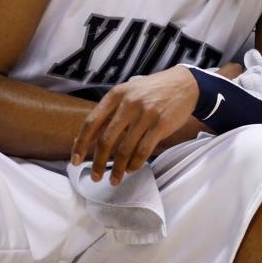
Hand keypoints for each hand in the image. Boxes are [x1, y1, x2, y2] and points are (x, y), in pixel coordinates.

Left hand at [71, 66, 199, 184]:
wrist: (185, 84)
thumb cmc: (154, 90)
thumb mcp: (129, 92)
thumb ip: (112, 111)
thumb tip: (91, 138)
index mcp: (116, 95)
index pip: (91, 123)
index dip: (81, 144)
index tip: (76, 160)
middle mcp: (129, 104)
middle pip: (107, 140)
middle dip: (99, 163)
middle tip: (96, 176)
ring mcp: (146, 115)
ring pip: (125, 149)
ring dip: (118, 168)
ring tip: (115, 179)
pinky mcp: (161, 125)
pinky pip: (143, 150)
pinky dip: (136, 164)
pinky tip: (132, 169)